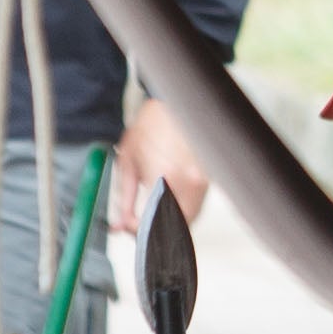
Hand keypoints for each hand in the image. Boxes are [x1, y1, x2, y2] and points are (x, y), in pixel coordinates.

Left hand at [122, 93, 213, 220]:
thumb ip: (124, 199)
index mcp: (165, 177)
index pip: (155, 222)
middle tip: (142, 222)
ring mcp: (204, 179)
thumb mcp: (127, 162)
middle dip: (160, 228)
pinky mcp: (211, 176)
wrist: (174, 103)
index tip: (130, 227)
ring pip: (192, 215)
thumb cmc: (150, 127)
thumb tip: (120, 225)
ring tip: (156, 202)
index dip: (139, 230)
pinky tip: (172, 191)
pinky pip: (199, 201)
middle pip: (179, 225)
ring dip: (174, 217)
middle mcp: (190, 181)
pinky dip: (185, 204)